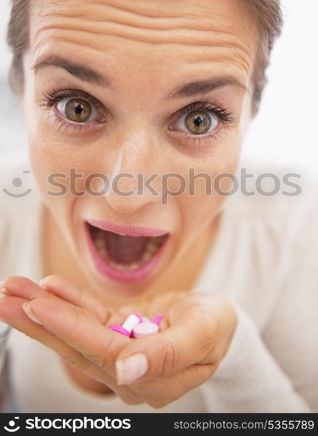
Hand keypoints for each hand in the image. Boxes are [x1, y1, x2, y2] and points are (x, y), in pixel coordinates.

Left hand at [0, 275, 236, 407]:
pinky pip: (90, 315)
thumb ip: (166, 356)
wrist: (220, 320)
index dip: (70, 329)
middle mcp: (126, 371)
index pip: (101, 352)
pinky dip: (69, 300)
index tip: (38, 307)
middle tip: (4, 297)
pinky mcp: (117, 332)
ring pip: (77, 329)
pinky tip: (48, 286)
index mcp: (148, 379)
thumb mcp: (202, 337)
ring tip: (12, 289)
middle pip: (77, 344)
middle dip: (39, 320)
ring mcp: (119, 350)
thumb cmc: (218, 329)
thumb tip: (126, 371)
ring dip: (44, 308)